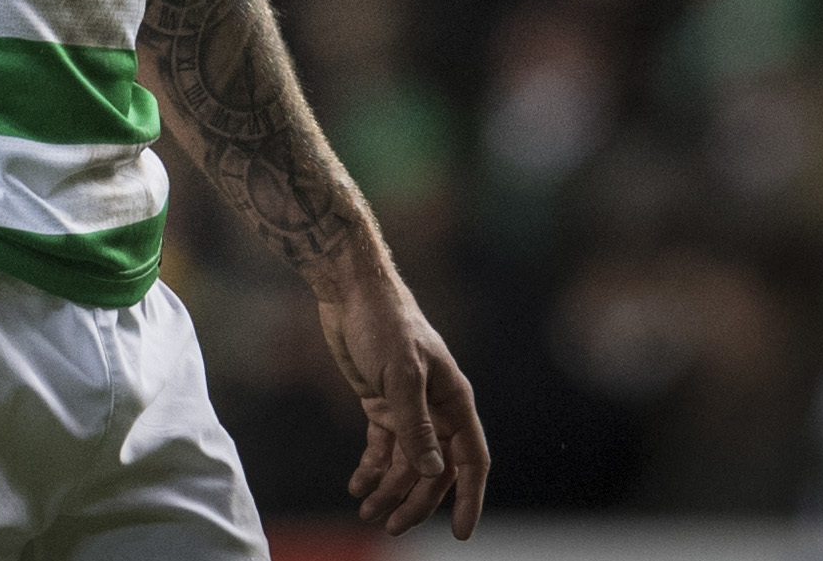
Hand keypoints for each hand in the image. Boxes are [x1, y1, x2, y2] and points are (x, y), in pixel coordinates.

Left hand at [317, 274, 488, 537]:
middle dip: (415, 500)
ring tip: (366, 511)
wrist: (351, 289)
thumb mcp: (401, 375)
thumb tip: (433, 472)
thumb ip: (415, 424)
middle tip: (390, 526)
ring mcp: (408, 407)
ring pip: (406, 462)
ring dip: (389, 488)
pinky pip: (382, 445)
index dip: (469, 498)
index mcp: (455, 402)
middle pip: (434, 470)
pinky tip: (357, 485)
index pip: (471, 460)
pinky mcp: (380, 401)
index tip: (461, 532)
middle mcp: (436, 409)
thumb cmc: (384, 324)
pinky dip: (371, 467)